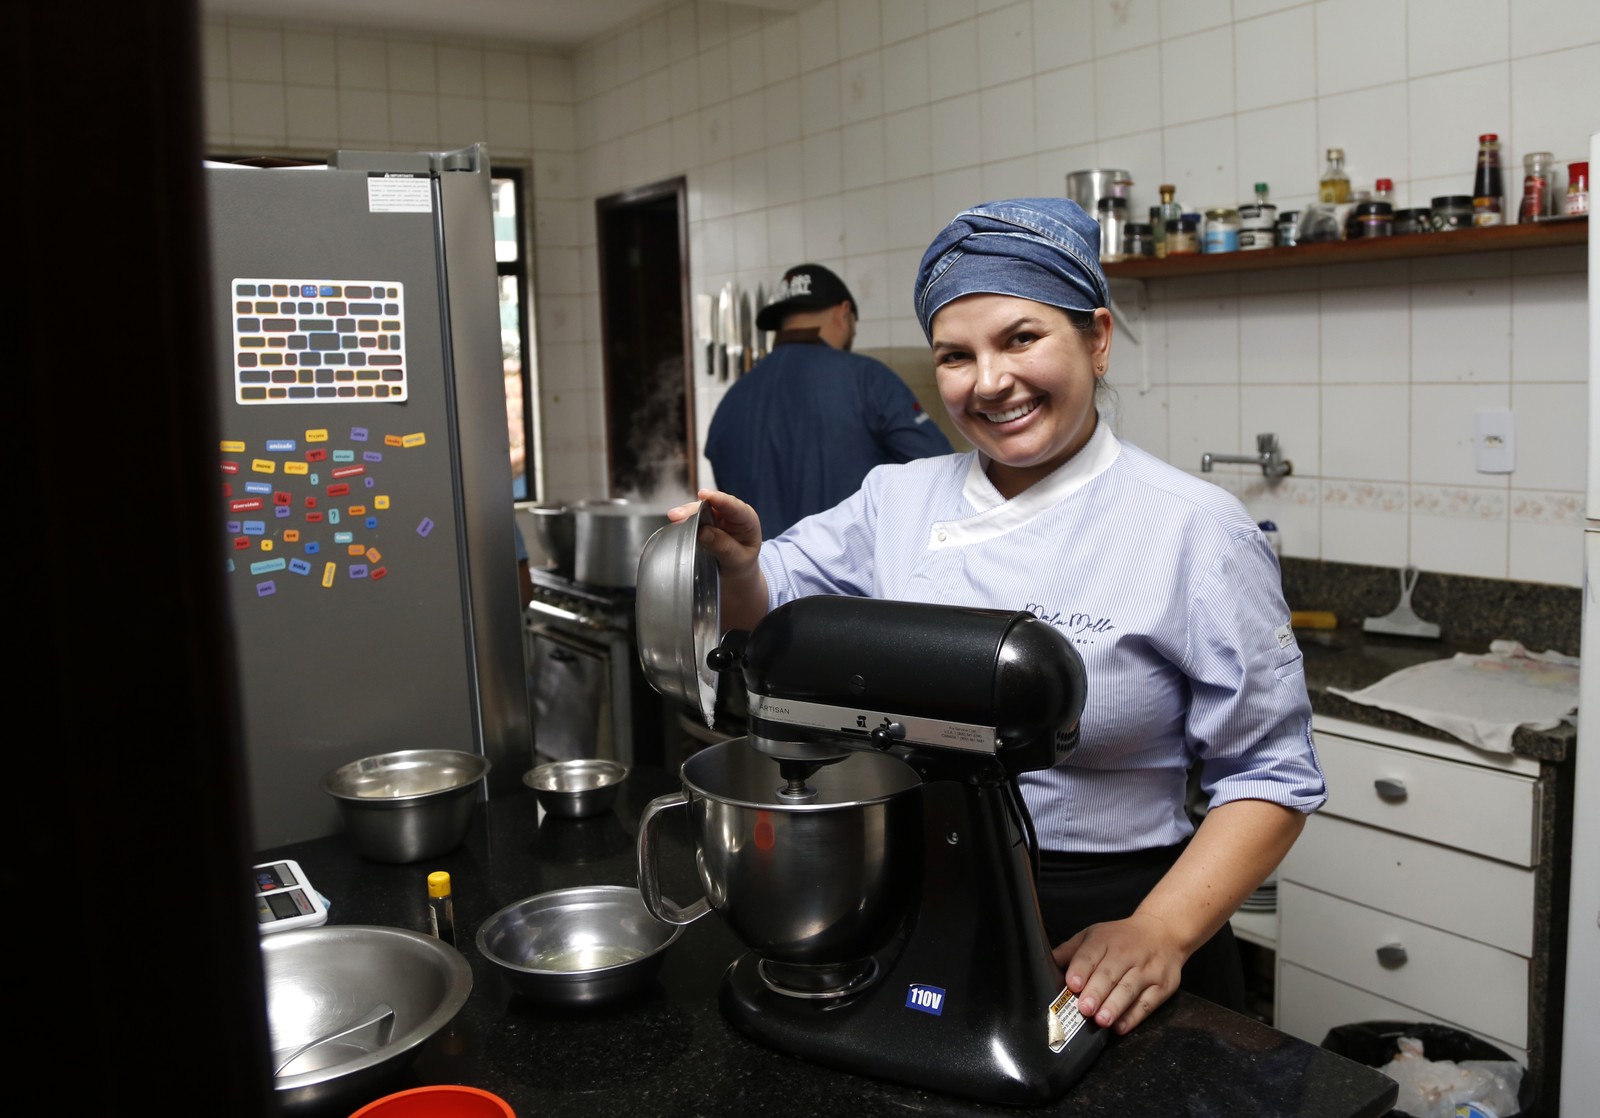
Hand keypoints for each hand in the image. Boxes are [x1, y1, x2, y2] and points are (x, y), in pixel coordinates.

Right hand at [668, 490, 767, 630]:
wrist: (735, 575)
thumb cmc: (741, 565)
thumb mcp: (737, 560)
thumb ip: (723, 546)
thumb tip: (703, 532)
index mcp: (747, 520)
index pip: (735, 508)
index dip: (720, 500)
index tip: (705, 496)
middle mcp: (732, 514)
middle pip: (713, 506)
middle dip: (696, 508)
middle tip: (679, 515)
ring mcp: (717, 517)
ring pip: (700, 510)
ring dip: (687, 513)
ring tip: (674, 517)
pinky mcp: (704, 522)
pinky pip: (694, 518)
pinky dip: (685, 520)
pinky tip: (675, 522)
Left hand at [1051, 913, 1185, 1035]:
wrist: (1162, 932)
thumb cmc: (1121, 938)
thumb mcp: (1094, 935)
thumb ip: (1070, 952)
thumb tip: (1043, 965)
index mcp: (1105, 940)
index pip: (1091, 953)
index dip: (1081, 969)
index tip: (1072, 983)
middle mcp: (1127, 954)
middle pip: (1110, 973)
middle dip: (1096, 992)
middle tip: (1084, 1008)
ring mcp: (1146, 970)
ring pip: (1129, 989)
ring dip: (1115, 1006)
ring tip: (1101, 1020)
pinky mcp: (1162, 986)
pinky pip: (1148, 1003)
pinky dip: (1134, 1016)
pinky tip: (1120, 1026)